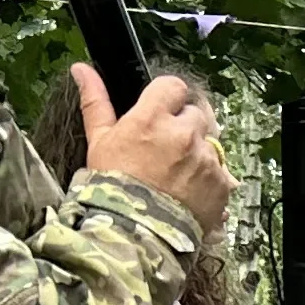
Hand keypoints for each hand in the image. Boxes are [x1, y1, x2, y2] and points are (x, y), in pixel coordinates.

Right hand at [76, 63, 230, 232]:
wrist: (132, 235)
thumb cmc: (110, 188)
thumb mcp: (99, 141)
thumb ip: (96, 102)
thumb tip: (82, 69)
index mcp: (151, 118)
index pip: (173, 86)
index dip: (167, 98)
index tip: (161, 111)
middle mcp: (183, 134)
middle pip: (196, 112)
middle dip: (184, 125)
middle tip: (165, 148)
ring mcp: (206, 159)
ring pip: (210, 141)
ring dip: (197, 151)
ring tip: (175, 174)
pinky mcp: (221, 183)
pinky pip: (222, 170)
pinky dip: (209, 177)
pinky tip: (188, 189)